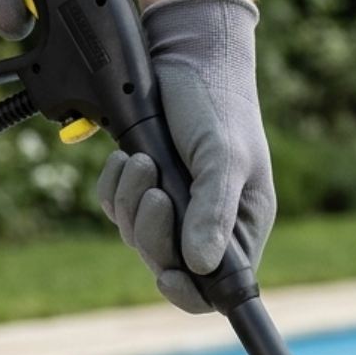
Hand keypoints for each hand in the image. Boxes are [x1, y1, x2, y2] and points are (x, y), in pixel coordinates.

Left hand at [96, 0, 274, 313]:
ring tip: (141, 161)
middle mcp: (209, 228)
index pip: (217, 288)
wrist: (189, 60)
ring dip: (130, 202)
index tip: (167, 276)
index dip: (191, 293)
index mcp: (241, 230)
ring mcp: (175, 210)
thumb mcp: (224, 160)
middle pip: (169, 265)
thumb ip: (213, 213)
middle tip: (154, 191)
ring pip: (137, 237)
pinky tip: (127, 159)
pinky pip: (116, 209)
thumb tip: (199, 264)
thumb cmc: (220, 108)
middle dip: (152, 232)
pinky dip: (114, 187)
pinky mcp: (144, 188)